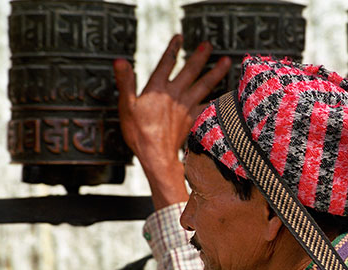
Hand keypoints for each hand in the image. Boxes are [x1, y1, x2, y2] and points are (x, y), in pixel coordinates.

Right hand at [114, 34, 230, 208]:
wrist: (156, 155)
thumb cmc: (138, 133)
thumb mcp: (126, 106)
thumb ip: (125, 81)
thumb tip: (120, 61)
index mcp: (157, 89)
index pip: (166, 63)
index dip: (172, 49)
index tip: (180, 37)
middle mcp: (175, 94)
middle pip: (190, 71)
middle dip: (199, 56)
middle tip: (208, 44)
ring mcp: (186, 106)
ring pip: (204, 85)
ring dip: (216, 72)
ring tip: (227, 61)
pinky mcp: (193, 119)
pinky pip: (209, 106)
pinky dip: (219, 100)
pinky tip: (227, 95)